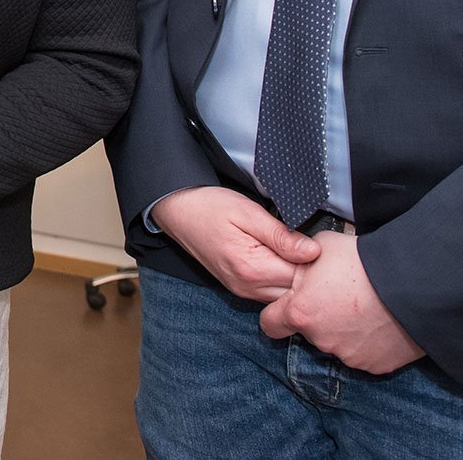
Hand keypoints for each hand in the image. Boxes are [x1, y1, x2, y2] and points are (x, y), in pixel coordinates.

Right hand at [151, 186, 318, 301]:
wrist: (177, 210)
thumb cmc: (210, 206)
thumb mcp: (247, 213)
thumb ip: (281, 235)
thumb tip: (314, 252)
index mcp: (251, 268)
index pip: (303, 278)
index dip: (319, 263)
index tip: (325, 245)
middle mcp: (247, 287)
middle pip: (297, 293)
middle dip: (312, 275)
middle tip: (319, 250)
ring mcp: (243, 290)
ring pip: (286, 296)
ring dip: (299, 280)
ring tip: (302, 253)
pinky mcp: (240, 288)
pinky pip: (273, 293)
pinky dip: (285, 281)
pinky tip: (287, 261)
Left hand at [260, 232, 424, 373]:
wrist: (411, 283)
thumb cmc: (360, 260)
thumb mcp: (319, 249)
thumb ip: (300, 263)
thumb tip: (296, 263)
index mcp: (300, 312)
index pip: (270, 324)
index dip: (276, 314)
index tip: (287, 307)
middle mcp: (319, 339)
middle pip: (308, 331)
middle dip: (318, 317)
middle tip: (339, 298)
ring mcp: (348, 355)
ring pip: (336, 343)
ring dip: (344, 330)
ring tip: (364, 308)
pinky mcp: (374, 365)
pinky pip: (364, 354)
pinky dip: (368, 342)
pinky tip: (380, 322)